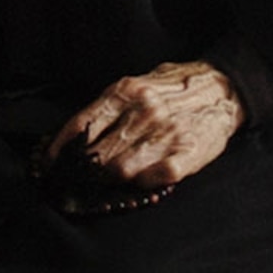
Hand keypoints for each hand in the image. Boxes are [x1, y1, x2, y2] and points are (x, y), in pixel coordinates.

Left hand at [49, 60, 244, 193]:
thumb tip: (76, 135)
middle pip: (99, 153)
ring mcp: (165, 134)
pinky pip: (153, 179)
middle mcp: (143, 111)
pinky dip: (140, 186)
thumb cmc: (174, 88)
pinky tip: (134, 186)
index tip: (49, 163)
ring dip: (107, 182)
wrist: (223, 88)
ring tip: (98, 188)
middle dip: (82, 171)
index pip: (83, 124)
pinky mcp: (186, 154)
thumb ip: (111, 107)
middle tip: (72, 182)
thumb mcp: (138, 84)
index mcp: (127, 91)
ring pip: (121, 170)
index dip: (62, 148)